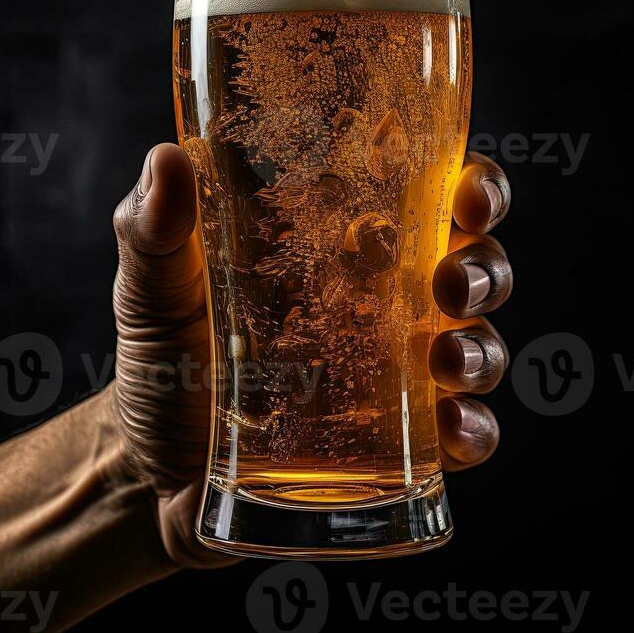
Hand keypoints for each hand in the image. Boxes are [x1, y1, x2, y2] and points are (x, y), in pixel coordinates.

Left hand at [110, 144, 513, 567]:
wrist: (148, 473)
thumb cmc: (165, 362)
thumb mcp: (154, 290)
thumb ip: (156, 228)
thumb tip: (168, 159)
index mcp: (351, 247)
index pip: (438, 196)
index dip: (476, 188)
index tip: (470, 194)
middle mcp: (393, 305)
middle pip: (479, 267)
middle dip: (484, 270)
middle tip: (450, 285)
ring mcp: (404, 378)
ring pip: (483, 347)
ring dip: (482, 350)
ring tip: (446, 361)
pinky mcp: (401, 449)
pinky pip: (466, 435)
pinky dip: (475, 431)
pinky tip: (453, 429)